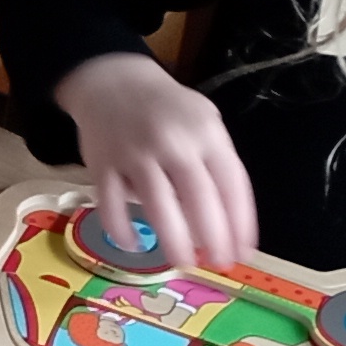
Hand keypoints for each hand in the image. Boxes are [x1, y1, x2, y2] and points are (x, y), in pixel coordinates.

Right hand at [54, 52, 256, 271]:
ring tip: (183, 263)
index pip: (232, 184)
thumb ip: (215, 164)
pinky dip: (121, 229)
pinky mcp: (103, 165)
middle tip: (217, 264)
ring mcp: (135, 154)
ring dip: (173, 240)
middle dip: (212, 238)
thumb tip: (226, 223)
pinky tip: (132, 245)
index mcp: (206, 133)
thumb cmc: (167, 109)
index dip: (240, 223)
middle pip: (198, 198)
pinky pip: (112, 205)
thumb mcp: (204, 122)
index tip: (242, 252)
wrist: (113, 82)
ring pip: (157, 205)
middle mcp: (173, 142)